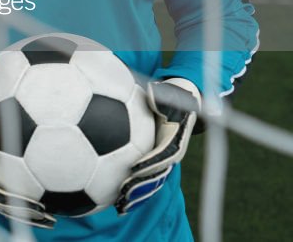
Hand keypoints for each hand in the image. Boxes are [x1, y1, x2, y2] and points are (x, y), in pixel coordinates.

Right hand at [0, 104, 55, 228]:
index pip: (0, 198)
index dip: (20, 205)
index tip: (40, 208)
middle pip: (7, 207)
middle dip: (28, 216)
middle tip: (52, 221)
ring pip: (8, 204)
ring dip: (27, 212)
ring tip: (51, 218)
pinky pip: (6, 193)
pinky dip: (22, 199)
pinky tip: (39, 197)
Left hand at [115, 77, 200, 214]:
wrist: (180, 102)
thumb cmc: (170, 95)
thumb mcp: (168, 93)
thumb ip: (161, 95)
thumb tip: (153, 91)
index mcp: (174, 140)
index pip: (163, 154)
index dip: (150, 163)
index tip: (135, 169)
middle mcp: (169, 153)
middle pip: (156, 173)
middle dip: (142, 186)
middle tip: (124, 195)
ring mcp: (162, 160)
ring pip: (150, 181)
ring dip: (138, 194)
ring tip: (120, 206)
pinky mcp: (153, 162)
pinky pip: (144, 177)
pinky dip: (134, 189)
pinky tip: (116, 199)